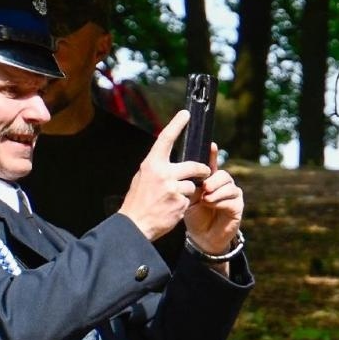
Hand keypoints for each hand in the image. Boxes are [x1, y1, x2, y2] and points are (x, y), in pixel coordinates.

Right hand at [119, 110, 210, 241]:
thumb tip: (169, 160)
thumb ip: (157, 168)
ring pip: (193, 185)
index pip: (165, 139)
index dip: (176, 125)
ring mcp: (173, 188)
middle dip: (202, 170)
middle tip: (204, 172)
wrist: (135, 225)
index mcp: (151, 164)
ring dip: (189, 192)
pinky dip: (185, 204)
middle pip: (194, 166)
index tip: (186, 114)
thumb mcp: (142, 178)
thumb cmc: (138, 201)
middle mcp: (163, 173)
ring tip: (173, 199)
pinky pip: (191, 199)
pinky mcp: (180, 202)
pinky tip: (172, 209)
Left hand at [183, 142, 243, 256]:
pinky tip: (211, 204)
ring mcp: (232, 196)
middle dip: (213, 179)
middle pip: (223, 174)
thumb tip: (193, 174)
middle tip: (204, 186)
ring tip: (205, 198)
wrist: (201, 237)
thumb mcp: (188, 198)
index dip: (212, 154)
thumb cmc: (193, 216)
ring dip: (216, 191)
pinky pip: (232, 199)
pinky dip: (220, 201)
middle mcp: (223, 186)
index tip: (211, 145)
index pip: (212, 164)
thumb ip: (192, 185)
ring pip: (229, 185)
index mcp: (210, 181)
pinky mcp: (237, 207)